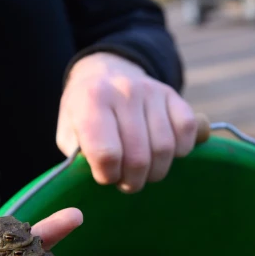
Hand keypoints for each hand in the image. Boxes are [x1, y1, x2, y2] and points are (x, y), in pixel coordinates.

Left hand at [57, 52, 196, 192]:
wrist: (104, 75)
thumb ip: (78, 156)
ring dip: (155, 171)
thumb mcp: (68, 132)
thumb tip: (102, 174)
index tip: (105, 176)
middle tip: (126, 181)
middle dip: (132, 180)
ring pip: (165, 148)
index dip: (108, 175)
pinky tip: (162, 153)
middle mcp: (123, 91)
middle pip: (138, 157)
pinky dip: (179, 151)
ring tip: (143, 171)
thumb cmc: (84, 113)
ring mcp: (152, 91)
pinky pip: (187, 131)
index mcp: (92, 101)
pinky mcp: (173, 94)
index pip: (106, 154)